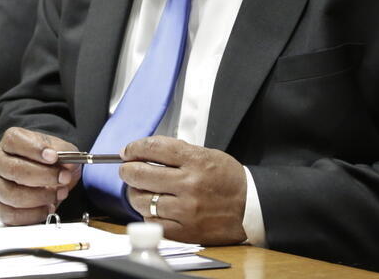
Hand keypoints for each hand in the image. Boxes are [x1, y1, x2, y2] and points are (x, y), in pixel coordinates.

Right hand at [0, 127, 82, 224]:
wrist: (43, 176)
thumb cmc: (46, 161)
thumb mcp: (59, 149)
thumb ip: (64, 152)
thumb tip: (68, 163)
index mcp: (10, 142)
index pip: (14, 141)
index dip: (34, 149)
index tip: (54, 157)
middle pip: (14, 169)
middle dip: (43, 176)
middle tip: (64, 178)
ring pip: (11, 194)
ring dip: (40, 197)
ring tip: (58, 193)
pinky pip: (10, 215)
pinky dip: (33, 214)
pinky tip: (47, 208)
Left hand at [120, 136, 246, 244]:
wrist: (251, 206)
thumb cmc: (228, 180)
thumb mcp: (207, 155)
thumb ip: (177, 153)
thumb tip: (144, 152)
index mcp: (195, 160)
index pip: (153, 148)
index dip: (134, 148)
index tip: (127, 151)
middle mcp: (189, 184)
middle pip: (140, 174)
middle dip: (127, 170)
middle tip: (127, 170)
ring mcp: (187, 209)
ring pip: (142, 200)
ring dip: (135, 194)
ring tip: (140, 190)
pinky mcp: (186, 231)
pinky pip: (154, 222)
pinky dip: (149, 215)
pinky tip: (154, 209)